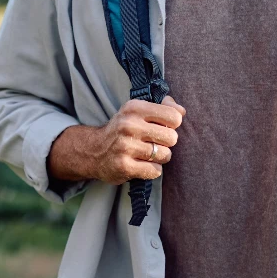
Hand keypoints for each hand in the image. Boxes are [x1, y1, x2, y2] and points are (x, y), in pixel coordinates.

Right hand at [47, 95, 185, 185]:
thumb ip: (163, 107)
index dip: (173, 124)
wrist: (94, 150)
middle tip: (155, 142)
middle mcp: (129, 125)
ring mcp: (126, 146)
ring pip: (165, 155)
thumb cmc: (124, 128)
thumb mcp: (138, 111)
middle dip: (167, 142)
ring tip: (148, 154)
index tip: (163, 126)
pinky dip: (153, 169)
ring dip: (160, 157)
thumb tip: (183, 111)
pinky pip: (155, 170)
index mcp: (135, 107)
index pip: (174, 117)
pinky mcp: (124, 166)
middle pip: (172, 138)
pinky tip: (142, 164)